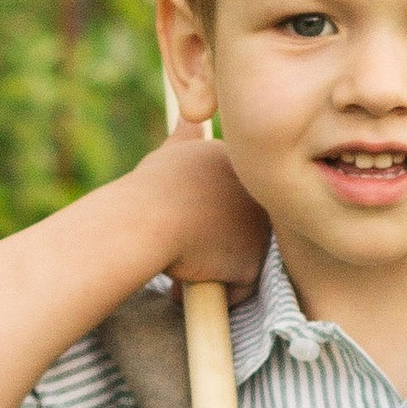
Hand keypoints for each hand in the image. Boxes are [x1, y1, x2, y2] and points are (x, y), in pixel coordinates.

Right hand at [135, 122, 272, 293]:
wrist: (147, 219)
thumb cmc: (152, 190)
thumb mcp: (171, 154)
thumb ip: (185, 139)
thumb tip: (190, 118)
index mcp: (241, 167)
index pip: (229, 199)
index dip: (205, 214)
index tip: (184, 218)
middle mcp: (258, 195)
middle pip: (237, 228)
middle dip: (212, 241)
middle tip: (181, 241)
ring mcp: (259, 229)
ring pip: (235, 258)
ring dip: (212, 266)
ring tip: (182, 258)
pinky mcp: (253, 263)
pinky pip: (234, 287)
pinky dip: (212, 289)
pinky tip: (188, 278)